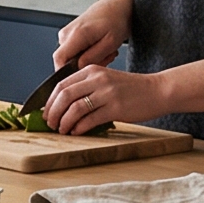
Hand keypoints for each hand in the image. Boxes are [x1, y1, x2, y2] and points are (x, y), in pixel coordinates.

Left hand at [44, 63, 164, 135]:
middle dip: (53, 112)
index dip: (50, 100)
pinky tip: (77, 132)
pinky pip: (90, 119)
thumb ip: (87, 87)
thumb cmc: (131, 89)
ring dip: (64, 122)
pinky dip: (79, 128)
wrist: (157, 90)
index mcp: (92, 70)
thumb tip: (64, 104)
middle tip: (50, 123)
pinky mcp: (115, 108)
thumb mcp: (107, 80)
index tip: (46, 111)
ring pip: (74, 108)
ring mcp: (106, 93)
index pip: (61, 84)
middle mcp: (97, 79)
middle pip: (64, 95)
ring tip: (62, 130)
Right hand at [54, 0, 132, 69]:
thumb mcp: (111, 42)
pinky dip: (88, 54)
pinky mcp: (69, 35)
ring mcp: (66, 34)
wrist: (116, 6)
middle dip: (85, 66)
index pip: (59, 58)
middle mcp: (67, 33)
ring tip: (106, 51)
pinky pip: (74, 52)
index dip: (67, 72)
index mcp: (77, 33)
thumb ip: (93, 57)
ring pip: (72, 58)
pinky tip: (100, 48)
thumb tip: (78, 68)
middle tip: (107, 58)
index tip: (84, 75)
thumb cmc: (116, 21)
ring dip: (90, 60)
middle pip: (67, 61)